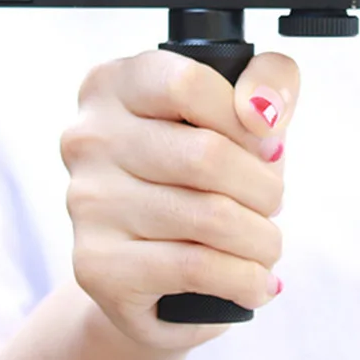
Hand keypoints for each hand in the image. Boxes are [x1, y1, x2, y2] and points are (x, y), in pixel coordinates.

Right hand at [60, 48, 298, 349]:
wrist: (151, 270)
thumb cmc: (201, 173)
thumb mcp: (240, 113)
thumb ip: (269, 78)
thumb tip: (263, 110)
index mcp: (113, 84)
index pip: (189, 85)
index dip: (246, 119)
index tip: (267, 147)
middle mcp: (88, 138)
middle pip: (205, 155)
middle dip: (263, 187)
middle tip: (271, 202)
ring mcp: (88, 203)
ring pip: (208, 216)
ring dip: (261, 238)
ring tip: (266, 243)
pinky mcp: (98, 266)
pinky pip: (196, 268)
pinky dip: (245, 278)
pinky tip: (256, 281)